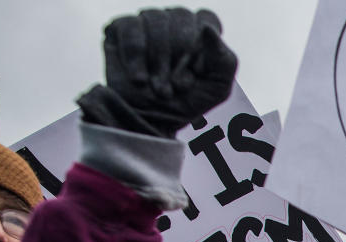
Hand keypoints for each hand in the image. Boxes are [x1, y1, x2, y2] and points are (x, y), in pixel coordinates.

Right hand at [77, 8, 236, 136]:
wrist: (150, 121)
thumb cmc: (186, 104)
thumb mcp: (217, 89)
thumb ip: (224, 59)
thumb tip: (207, 28)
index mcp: (201, 33)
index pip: (207, 18)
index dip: (202, 46)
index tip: (198, 72)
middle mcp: (174, 22)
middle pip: (182, 16)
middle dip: (180, 55)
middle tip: (176, 85)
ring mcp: (147, 24)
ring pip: (155, 18)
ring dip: (158, 59)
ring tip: (159, 87)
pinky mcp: (121, 29)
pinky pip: (129, 26)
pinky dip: (135, 56)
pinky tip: (138, 78)